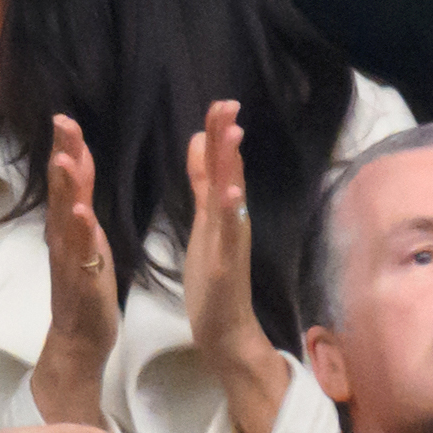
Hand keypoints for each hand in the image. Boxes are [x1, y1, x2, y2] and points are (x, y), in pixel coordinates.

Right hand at [30, 115, 120, 427]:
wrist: (78, 340)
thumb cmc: (85, 290)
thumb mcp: (87, 240)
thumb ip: (82, 205)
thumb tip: (78, 170)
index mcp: (69, 227)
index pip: (68, 181)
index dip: (67, 148)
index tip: (66, 119)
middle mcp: (63, 238)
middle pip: (61, 190)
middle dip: (63, 154)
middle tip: (62, 121)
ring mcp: (70, 259)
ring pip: (66, 217)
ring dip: (66, 187)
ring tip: (66, 158)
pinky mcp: (82, 281)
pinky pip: (80, 254)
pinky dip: (80, 232)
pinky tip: (82, 213)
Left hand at [184, 100, 288, 432]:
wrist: (225, 329)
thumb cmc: (214, 276)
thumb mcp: (204, 221)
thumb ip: (203, 182)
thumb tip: (199, 141)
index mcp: (220, 210)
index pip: (219, 164)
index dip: (218, 133)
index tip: (219, 102)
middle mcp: (231, 220)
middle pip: (229, 172)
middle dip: (226, 138)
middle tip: (227, 103)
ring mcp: (231, 242)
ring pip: (232, 197)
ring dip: (232, 166)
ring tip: (232, 134)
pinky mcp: (226, 266)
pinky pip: (228, 237)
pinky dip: (230, 214)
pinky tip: (231, 194)